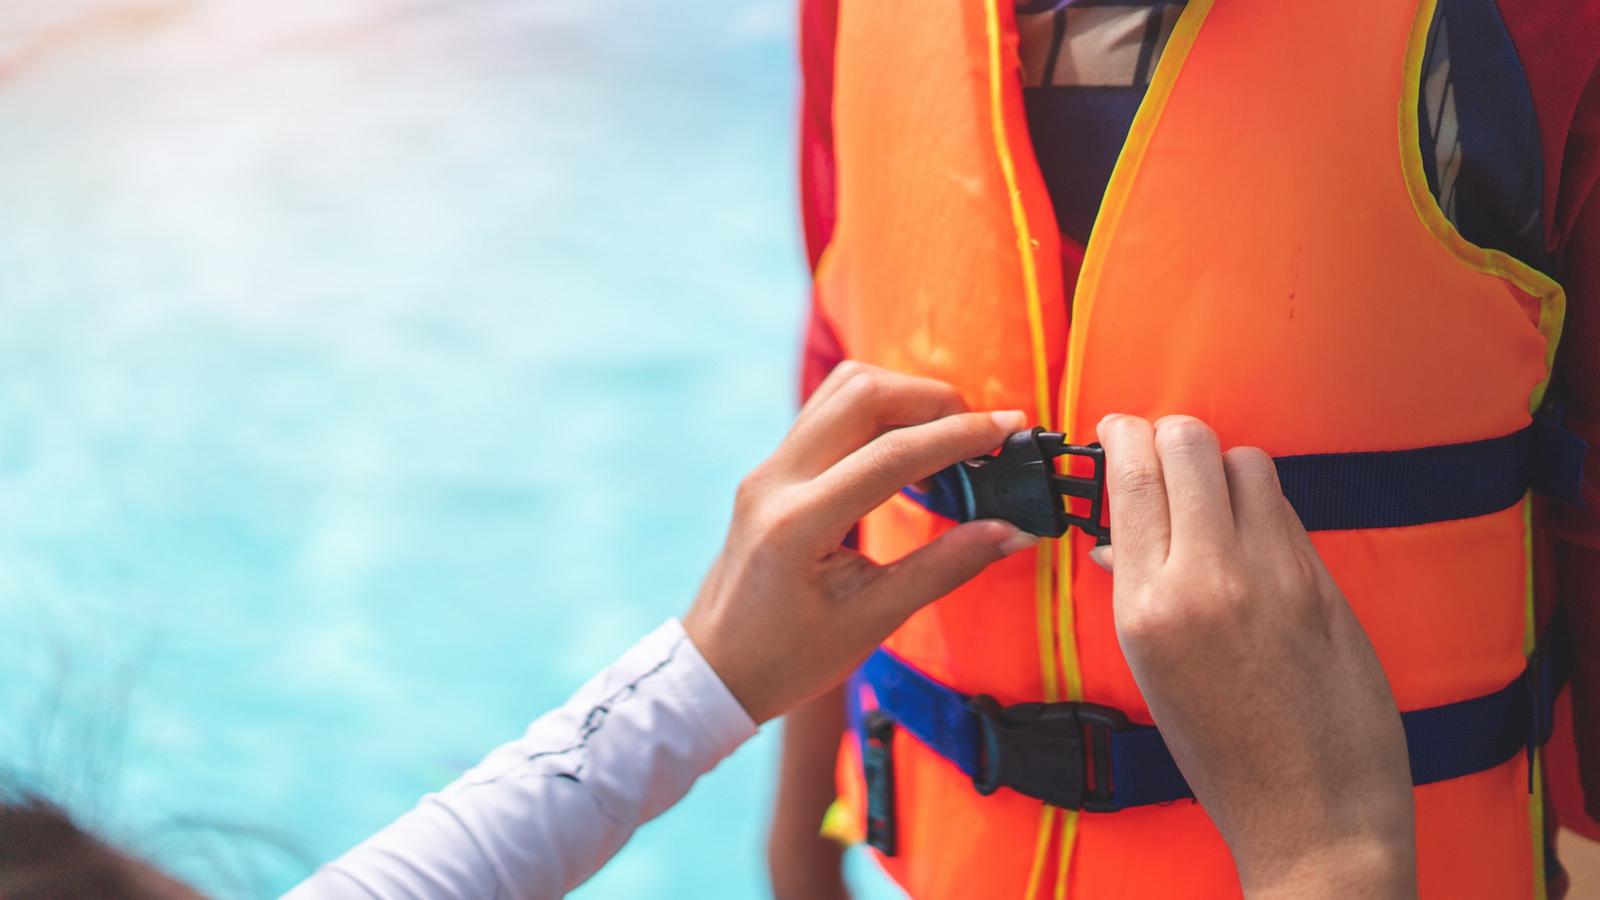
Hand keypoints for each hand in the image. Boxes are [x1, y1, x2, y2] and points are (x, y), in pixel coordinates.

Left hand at [684, 362, 1035, 723]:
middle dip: (933, 400)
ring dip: (904, 399)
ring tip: (947, 442)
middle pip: (862, 393)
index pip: (892, 453)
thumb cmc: (787, 659)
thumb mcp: (872, 621)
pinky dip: (878, 415)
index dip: (960, 435)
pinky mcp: (771, 470)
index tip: (1011, 431)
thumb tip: (1012, 530)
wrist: (714, 669)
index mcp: (797, 523)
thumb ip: (945, 567)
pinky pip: (828, 414)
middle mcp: (775, 480)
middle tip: (979, 438)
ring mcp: (768, 469)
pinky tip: (909, 453)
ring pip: (842, 391)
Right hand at [1096, 414, 1415, 899]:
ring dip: (1221, 468)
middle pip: (1187, 441)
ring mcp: (1274, 575)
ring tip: (1211, 501)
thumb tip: (1119, 538)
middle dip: (1168, 435)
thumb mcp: (1153, 672)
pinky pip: (1285, 508)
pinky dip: (1261, 508)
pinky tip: (1251, 539)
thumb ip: (1137, 590)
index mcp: (1148, 606)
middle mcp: (1209, 578)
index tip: (1116, 431)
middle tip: (1160, 454)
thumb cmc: (1225, 754)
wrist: (1312, 812)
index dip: (1121, 434)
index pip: (1130, 474)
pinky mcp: (1322, 581)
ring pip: (1245, 461)